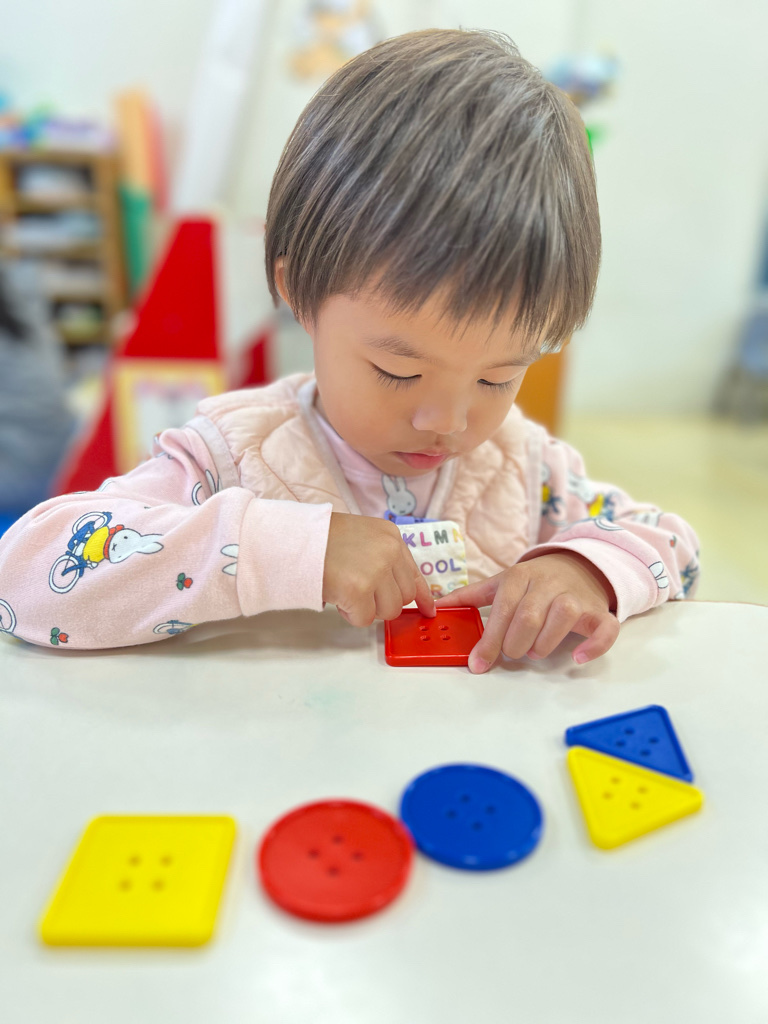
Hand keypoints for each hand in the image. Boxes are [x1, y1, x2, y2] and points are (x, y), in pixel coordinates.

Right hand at [323, 512, 435, 626]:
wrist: (293, 539)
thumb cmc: (321, 540)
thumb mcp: (362, 537)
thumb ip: (384, 559)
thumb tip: (406, 592)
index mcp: (391, 536)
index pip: (415, 573)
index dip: (422, 596)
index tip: (429, 609)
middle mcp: (389, 551)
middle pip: (403, 597)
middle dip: (382, 601)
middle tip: (358, 592)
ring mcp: (376, 570)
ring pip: (388, 611)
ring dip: (367, 609)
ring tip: (346, 590)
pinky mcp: (359, 590)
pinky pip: (365, 619)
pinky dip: (351, 614)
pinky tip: (338, 596)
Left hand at [436, 552, 618, 672]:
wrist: (579, 566)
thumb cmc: (535, 581)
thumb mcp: (502, 583)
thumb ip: (470, 597)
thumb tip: (437, 606)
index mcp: (520, 577)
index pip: (502, 610)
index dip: (489, 640)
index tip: (477, 664)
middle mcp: (549, 585)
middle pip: (530, 616)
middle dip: (515, 643)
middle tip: (512, 651)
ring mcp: (576, 598)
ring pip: (563, 618)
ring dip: (545, 643)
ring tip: (536, 650)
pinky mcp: (599, 613)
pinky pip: (604, 630)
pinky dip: (594, 646)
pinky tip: (578, 657)